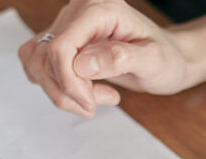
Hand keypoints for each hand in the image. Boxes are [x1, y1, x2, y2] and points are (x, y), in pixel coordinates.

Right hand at [18, 0, 200, 117]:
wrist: (169, 59)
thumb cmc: (166, 58)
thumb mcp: (153, 61)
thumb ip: (120, 58)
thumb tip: (83, 64)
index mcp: (101, 8)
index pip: (61, 46)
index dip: (69, 82)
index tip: (90, 102)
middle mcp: (80, 10)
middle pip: (45, 56)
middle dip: (67, 90)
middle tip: (96, 102)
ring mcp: (68, 24)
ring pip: (36, 62)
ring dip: (60, 91)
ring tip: (94, 97)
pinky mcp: (62, 40)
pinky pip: (37, 63)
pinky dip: (55, 85)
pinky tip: (82, 89)